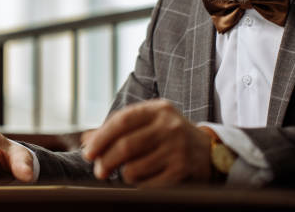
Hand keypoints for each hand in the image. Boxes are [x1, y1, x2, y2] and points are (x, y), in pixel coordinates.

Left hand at [81, 99, 211, 186]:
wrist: (208, 150)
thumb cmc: (168, 135)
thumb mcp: (149, 123)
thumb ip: (118, 128)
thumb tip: (86, 140)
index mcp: (158, 110)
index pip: (122, 120)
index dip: (101, 137)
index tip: (88, 153)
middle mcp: (169, 126)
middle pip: (126, 146)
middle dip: (106, 161)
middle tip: (99, 171)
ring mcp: (177, 149)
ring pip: (135, 168)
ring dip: (123, 175)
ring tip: (125, 173)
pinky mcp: (181, 170)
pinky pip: (148, 184)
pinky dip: (138, 185)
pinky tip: (141, 180)